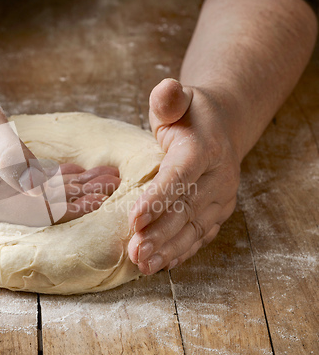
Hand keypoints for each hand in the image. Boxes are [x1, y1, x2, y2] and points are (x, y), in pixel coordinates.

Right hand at [0, 80, 120, 224]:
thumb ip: (7, 155)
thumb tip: (36, 189)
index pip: (39, 210)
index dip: (74, 204)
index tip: (103, 195)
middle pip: (44, 208)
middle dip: (81, 196)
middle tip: (113, 183)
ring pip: (40, 199)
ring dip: (73, 189)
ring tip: (103, 180)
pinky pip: (29, 190)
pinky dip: (55, 182)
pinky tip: (77, 176)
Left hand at [128, 79, 240, 273]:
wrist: (221, 129)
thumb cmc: (190, 115)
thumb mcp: (178, 101)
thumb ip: (169, 99)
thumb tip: (166, 90)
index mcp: (205, 148)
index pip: (180, 176)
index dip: (157, 199)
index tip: (134, 218)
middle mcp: (219, 177)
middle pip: (186, 209)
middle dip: (159, 233)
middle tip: (134, 251)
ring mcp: (221, 198)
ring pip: (194, 228)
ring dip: (168, 249)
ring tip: (144, 264)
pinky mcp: (218, 212)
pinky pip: (201, 235)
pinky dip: (182, 250)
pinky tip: (162, 263)